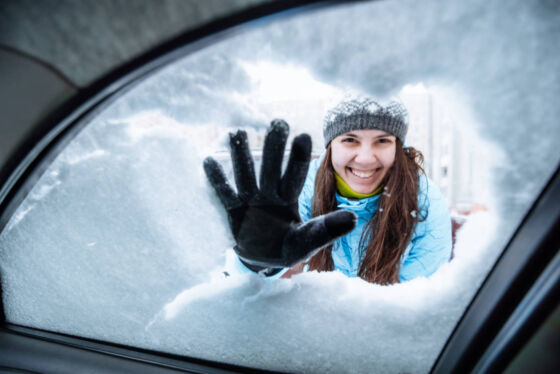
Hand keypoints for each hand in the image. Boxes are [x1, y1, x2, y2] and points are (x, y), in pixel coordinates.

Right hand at [203, 120, 355, 273]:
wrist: (264, 263)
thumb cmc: (288, 249)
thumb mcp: (308, 242)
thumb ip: (327, 230)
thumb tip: (354, 217)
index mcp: (289, 200)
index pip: (295, 175)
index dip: (299, 157)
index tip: (304, 136)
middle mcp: (270, 195)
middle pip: (271, 168)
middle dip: (274, 148)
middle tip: (277, 123)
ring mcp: (250, 202)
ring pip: (246, 175)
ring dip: (242, 155)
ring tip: (237, 133)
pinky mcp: (233, 212)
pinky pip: (224, 193)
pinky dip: (217, 179)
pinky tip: (208, 159)